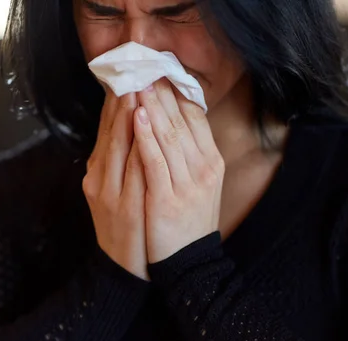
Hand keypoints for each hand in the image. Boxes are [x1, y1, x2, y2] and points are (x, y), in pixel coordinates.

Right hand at [83, 91, 148, 280]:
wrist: (124, 268)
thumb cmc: (125, 225)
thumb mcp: (115, 190)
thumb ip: (121, 161)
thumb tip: (136, 126)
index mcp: (96, 172)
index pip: (105, 130)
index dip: (116, 101)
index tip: (128, 75)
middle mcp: (97, 178)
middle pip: (109, 132)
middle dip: (122, 100)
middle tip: (134, 70)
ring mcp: (108, 192)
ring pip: (118, 146)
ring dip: (128, 117)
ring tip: (138, 89)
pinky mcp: (124, 206)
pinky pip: (133, 171)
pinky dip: (138, 147)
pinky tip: (145, 128)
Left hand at [135, 79, 224, 263]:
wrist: (187, 263)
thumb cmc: (187, 221)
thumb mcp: (197, 185)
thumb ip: (189, 155)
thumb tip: (174, 122)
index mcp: (210, 163)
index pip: (194, 119)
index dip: (177, 93)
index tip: (161, 72)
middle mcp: (203, 169)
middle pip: (181, 122)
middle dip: (162, 94)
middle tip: (145, 69)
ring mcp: (187, 184)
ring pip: (169, 136)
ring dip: (153, 107)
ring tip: (139, 84)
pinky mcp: (167, 199)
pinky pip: (156, 162)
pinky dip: (147, 137)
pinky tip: (137, 118)